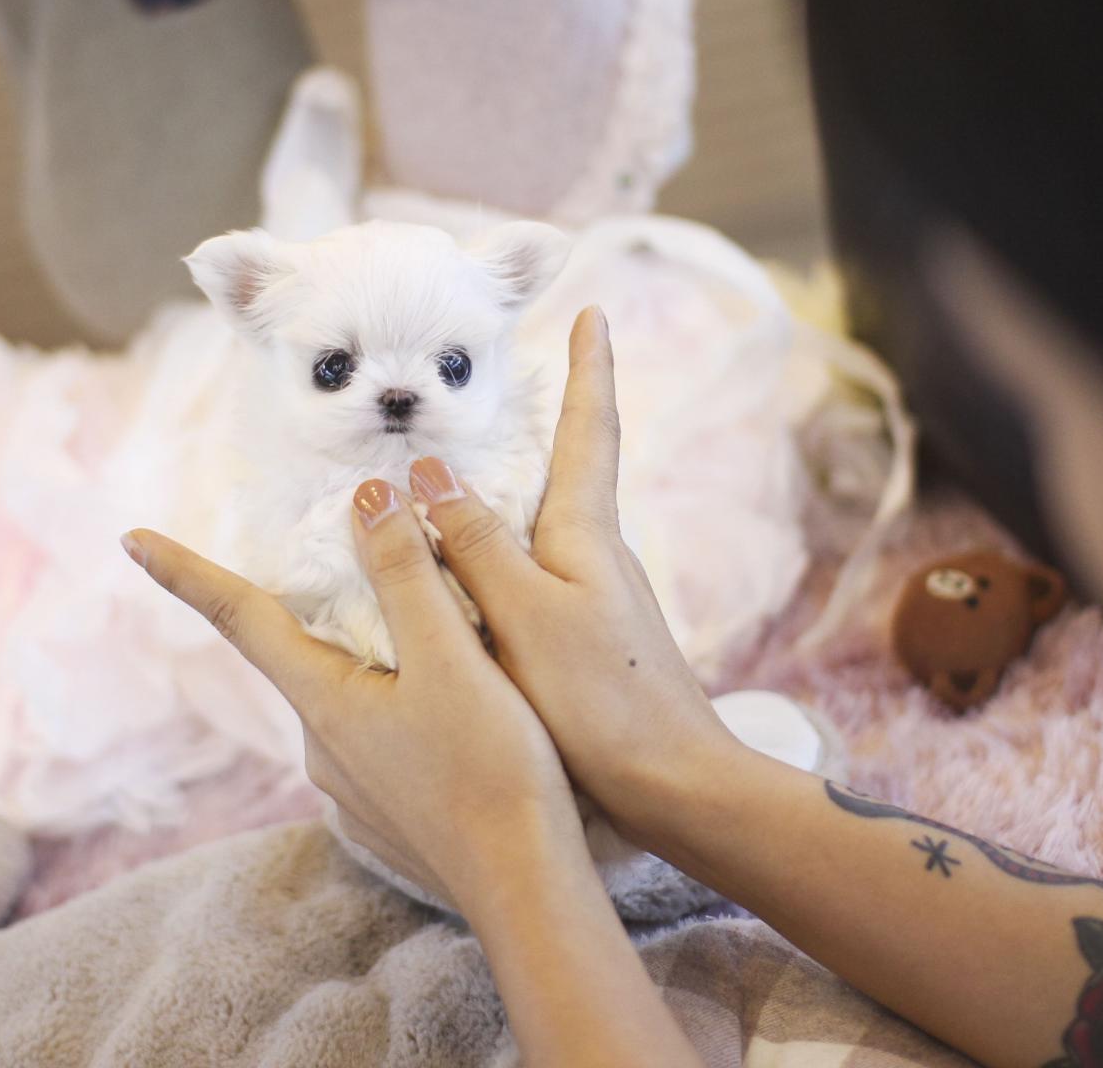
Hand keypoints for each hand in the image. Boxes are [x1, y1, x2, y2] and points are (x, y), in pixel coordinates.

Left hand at [122, 478, 593, 917]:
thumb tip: (367, 498)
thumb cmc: (493, 770)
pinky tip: (456, 709)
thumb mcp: (452, 657)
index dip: (183, 571)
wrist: (527, 888)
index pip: (238, 615)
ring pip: (348, 692)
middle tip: (353, 563)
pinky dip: (402, 701)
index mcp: (323, 698)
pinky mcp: (388, 810)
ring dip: (374, 658)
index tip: (130, 538)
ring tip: (438, 642)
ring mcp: (351, 786)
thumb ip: (406, 574)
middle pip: (304, 649)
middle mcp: (321, 745)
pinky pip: (380, 732)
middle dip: (318, 606)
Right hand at [406, 307, 733, 850]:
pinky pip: (529, 575)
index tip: (592, 311)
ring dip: (511, 489)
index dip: (590, 369)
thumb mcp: (525, 617)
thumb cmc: (604, 703)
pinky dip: (495, 554)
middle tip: (521, 374)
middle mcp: (597, 556)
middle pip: (571, 470)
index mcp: (587, 534)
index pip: (592, 430)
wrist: (676, 790)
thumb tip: (425, 472)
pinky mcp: (582, 644)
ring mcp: (594, 601)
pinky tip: (463, 577)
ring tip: (462, 467)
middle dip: (552, 419)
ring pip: (544, 525)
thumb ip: (475, 544)